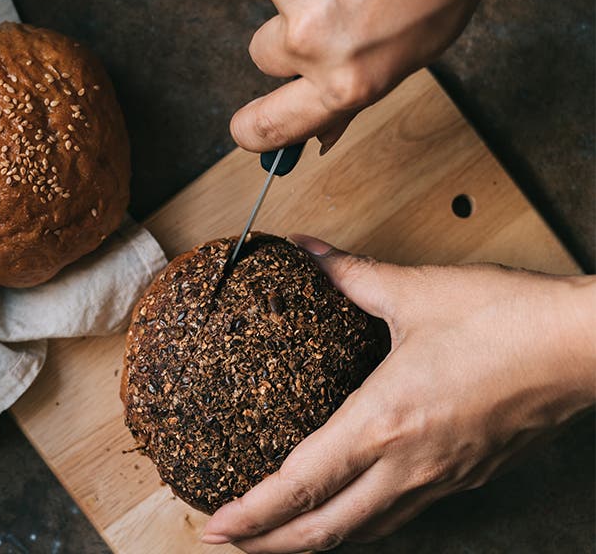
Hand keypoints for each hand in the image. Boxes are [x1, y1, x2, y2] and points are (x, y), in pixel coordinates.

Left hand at [202, 236, 595, 551]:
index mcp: (384, 421)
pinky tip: (350, 510)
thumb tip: (306, 250)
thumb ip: (348, 274)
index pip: (300, 483)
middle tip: (230, 541)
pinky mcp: (466, 478)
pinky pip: (400, 516)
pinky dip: (360, 524)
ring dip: (313, 539)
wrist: (583, 346)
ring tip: (278, 535)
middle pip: (325, 528)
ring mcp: (440, 479)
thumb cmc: (504, 319)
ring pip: (364, 531)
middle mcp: (408, 465)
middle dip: (270, 544)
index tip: (215, 526)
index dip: (252, 513)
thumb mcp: (414, 291)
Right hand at [233, 0, 501, 153]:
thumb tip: (324, 129)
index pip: (270, 126)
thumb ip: (357, 92)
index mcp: (346, 81)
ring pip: (280, 4)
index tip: (248, 131)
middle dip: (286, 46)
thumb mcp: (414, 54)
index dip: (252, 132)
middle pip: (264, 57)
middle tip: (330, 24)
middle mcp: (310, 41)